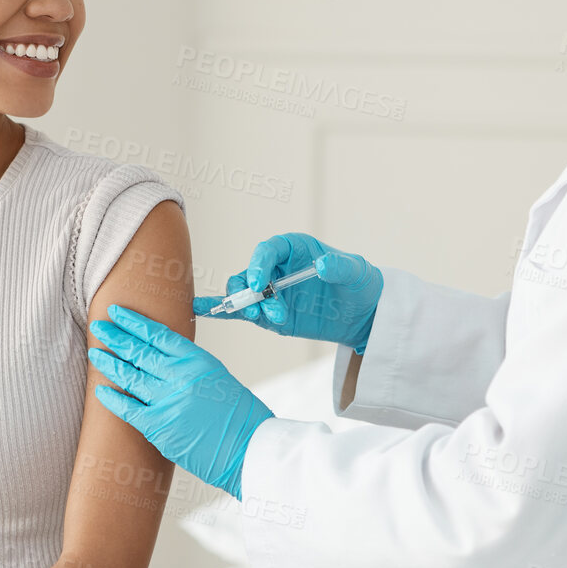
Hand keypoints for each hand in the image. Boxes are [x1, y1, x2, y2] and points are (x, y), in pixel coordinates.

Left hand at [87, 304, 273, 499]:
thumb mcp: (218, 378)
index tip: (118, 313)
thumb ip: (191, 367)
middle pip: (140, 351)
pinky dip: (111, 398)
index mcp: (197, 360)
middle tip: (99, 326)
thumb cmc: (240, 417)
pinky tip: (100, 389)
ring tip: (95, 351)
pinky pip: (127, 408)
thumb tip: (164, 360)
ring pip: (130, 375)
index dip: (135, 322)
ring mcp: (167, 401)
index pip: (159, 334)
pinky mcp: (158, 426)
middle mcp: (180, 376)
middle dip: (116, 337)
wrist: (249, 449)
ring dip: (109, 362)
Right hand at [192, 232, 383, 351]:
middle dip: (250, 292)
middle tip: (262, 310)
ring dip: (248, 307)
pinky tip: (204, 310)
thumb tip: (323, 264)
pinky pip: (242, 311)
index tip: (260, 283)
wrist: (362, 312)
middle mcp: (275, 268)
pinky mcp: (269, 314)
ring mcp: (270, 292)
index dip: (259, 264)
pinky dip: (223, 311)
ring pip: (244, 294)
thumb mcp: (355, 271)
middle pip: (248, 273)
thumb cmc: (358, 282)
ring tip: (266, 318)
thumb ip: (339, 266)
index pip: (267, 251)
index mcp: (292, 248)